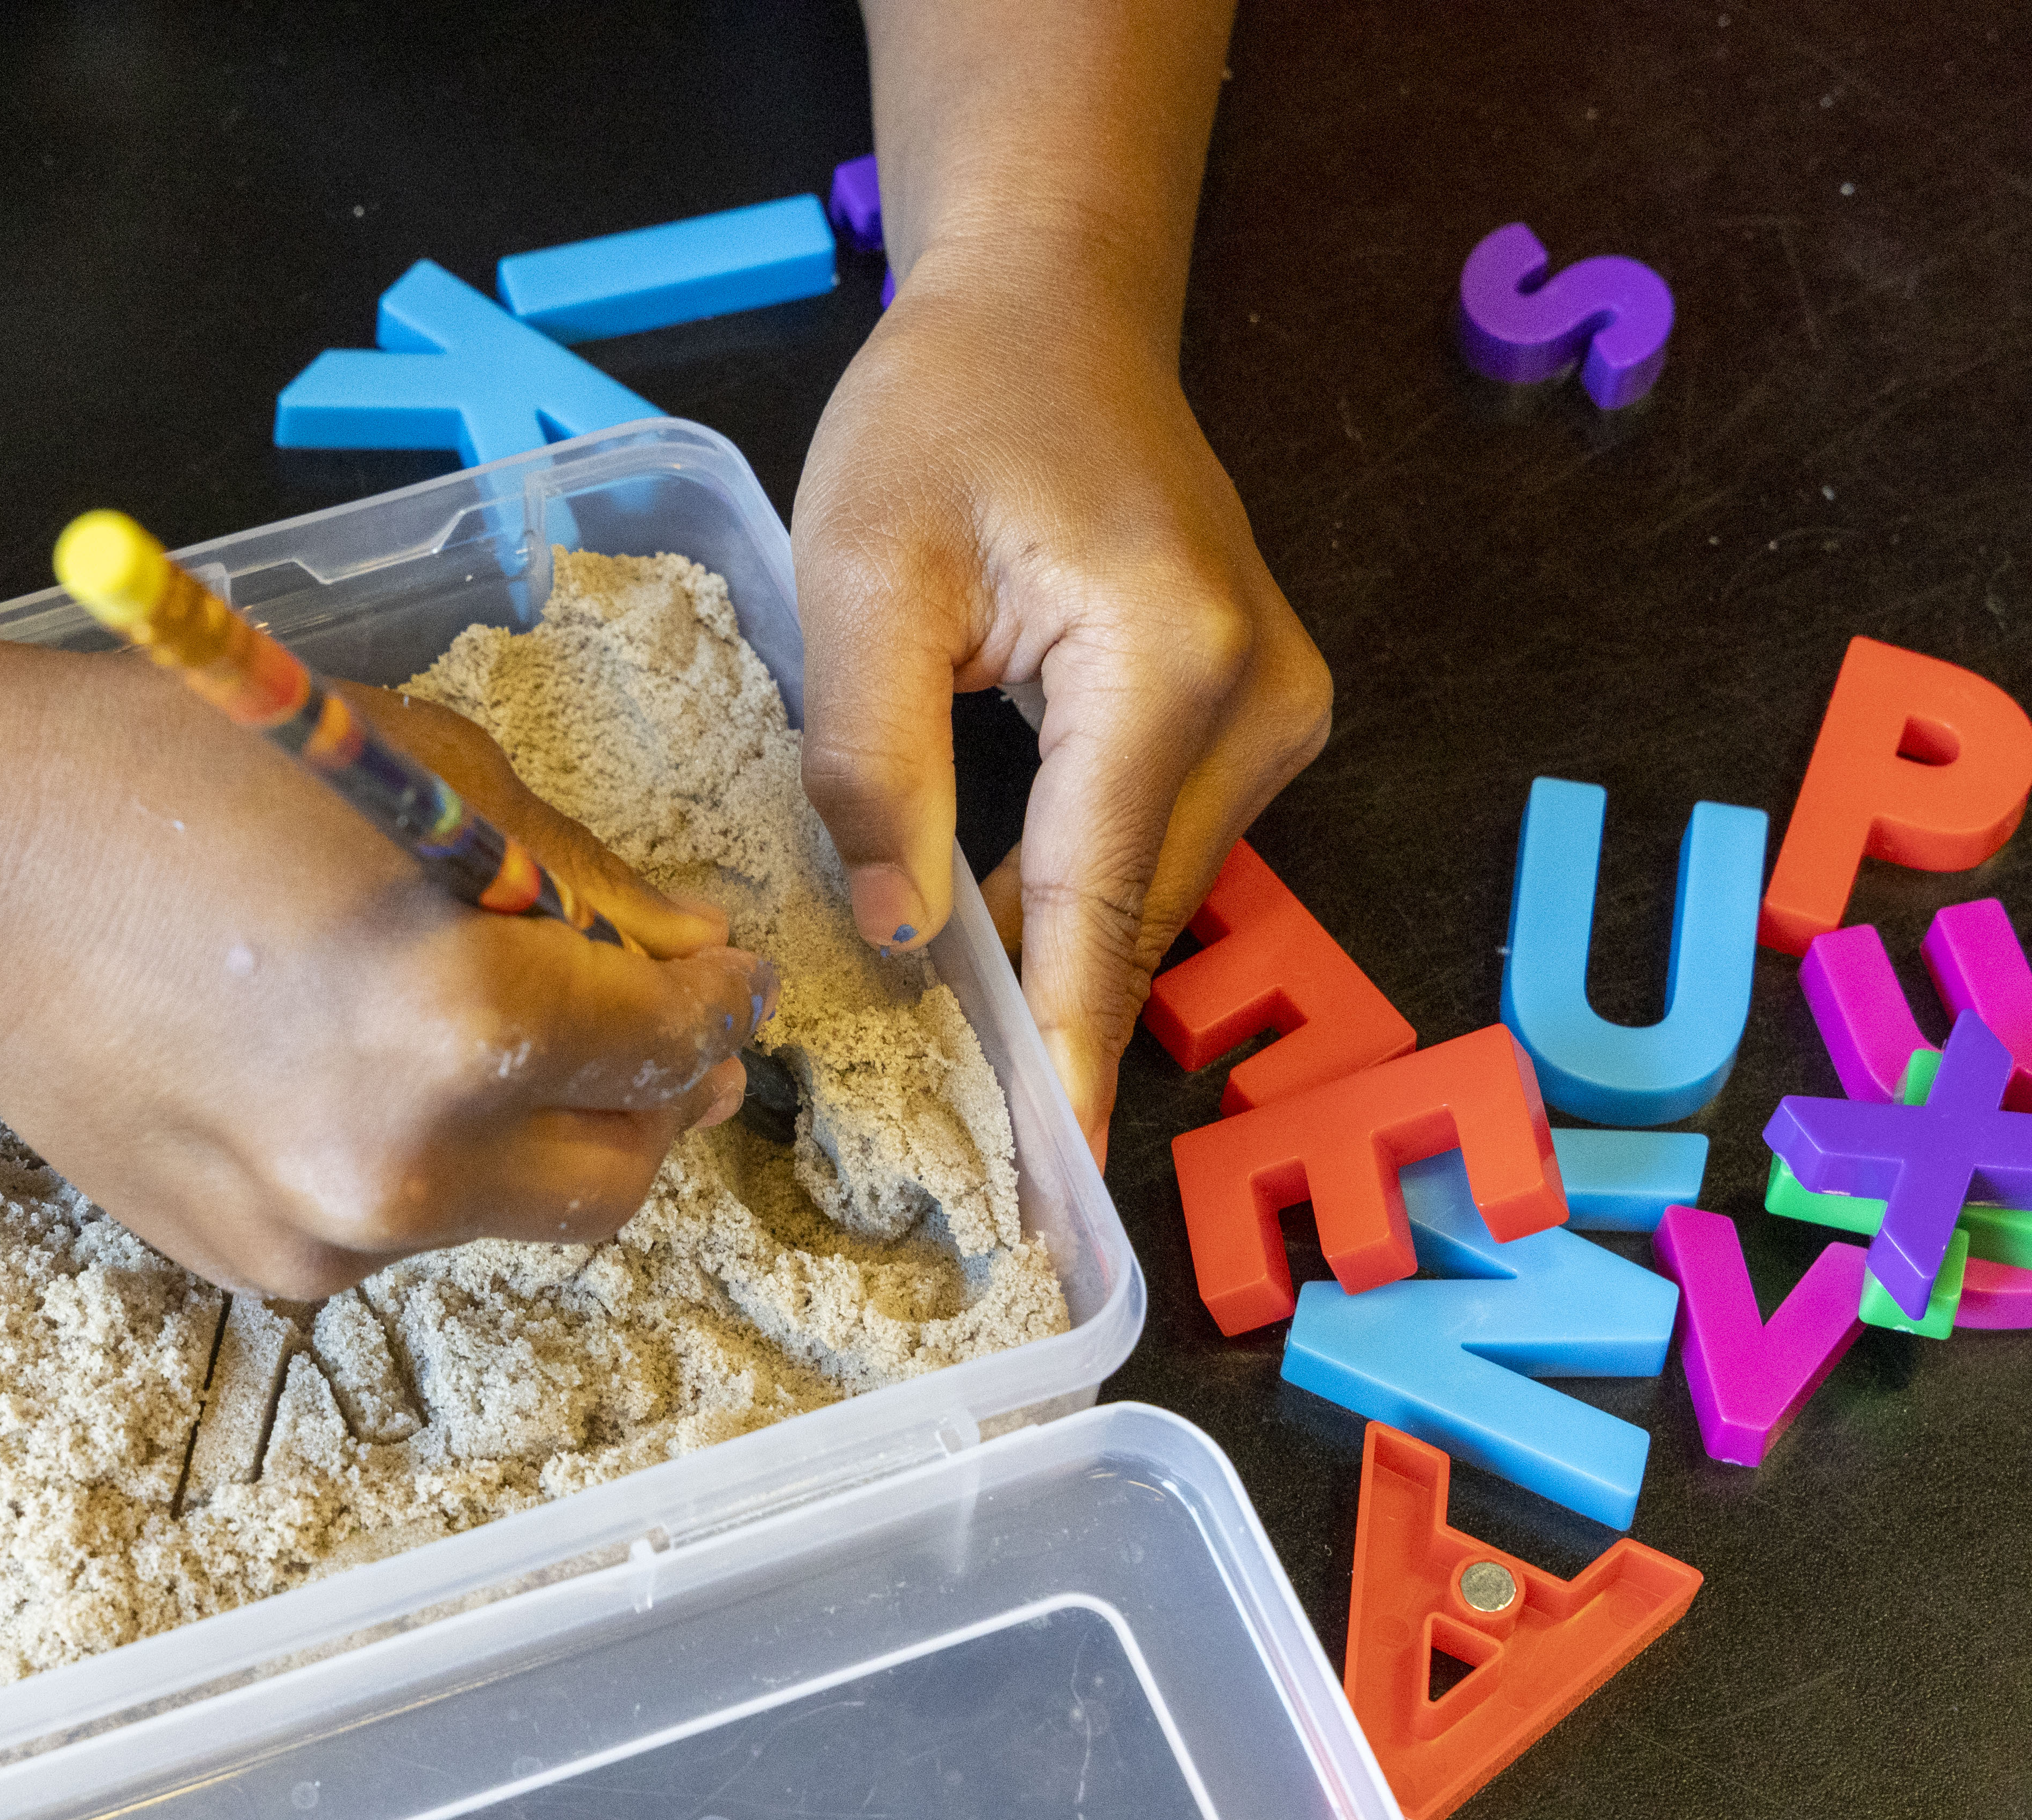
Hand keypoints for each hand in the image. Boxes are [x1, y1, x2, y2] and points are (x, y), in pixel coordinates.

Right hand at [0, 655, 768, 1298]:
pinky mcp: (254, 1269)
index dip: (711, 997)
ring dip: (531, 1129)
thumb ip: (578, 876)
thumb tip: (683, 947)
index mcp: (460, 1027)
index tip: (719, 970)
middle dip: (652, 1092)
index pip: (661, 1039)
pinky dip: (421, 1159)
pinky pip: (397, 1228)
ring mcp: (322, 1237)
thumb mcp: (423, 769)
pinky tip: (355, 1067)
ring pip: (509, 1208)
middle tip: (652, 1024)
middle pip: (615, 1170)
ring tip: (476, 1028)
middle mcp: (404, 1167)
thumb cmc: (182, 777)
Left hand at [792, 245, 1331, 1164]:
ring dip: (1054, 956)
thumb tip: (892, 937)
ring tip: (957, 1043)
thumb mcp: (865, 574)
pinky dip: (1078, 896)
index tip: (1051, 1189)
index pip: (1099, 906)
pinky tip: (999, 936)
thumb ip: (875, 763)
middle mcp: (1259, 701)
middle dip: (1046, 1020)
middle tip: (953, 1139)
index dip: (1068, 1058)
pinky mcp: (1256, 711)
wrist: (1049, 308)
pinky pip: (1154, 844)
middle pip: (1132, 912)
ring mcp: (1276, 708)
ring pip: (1146, 890)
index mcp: (1167, 664)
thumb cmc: (947, 414)